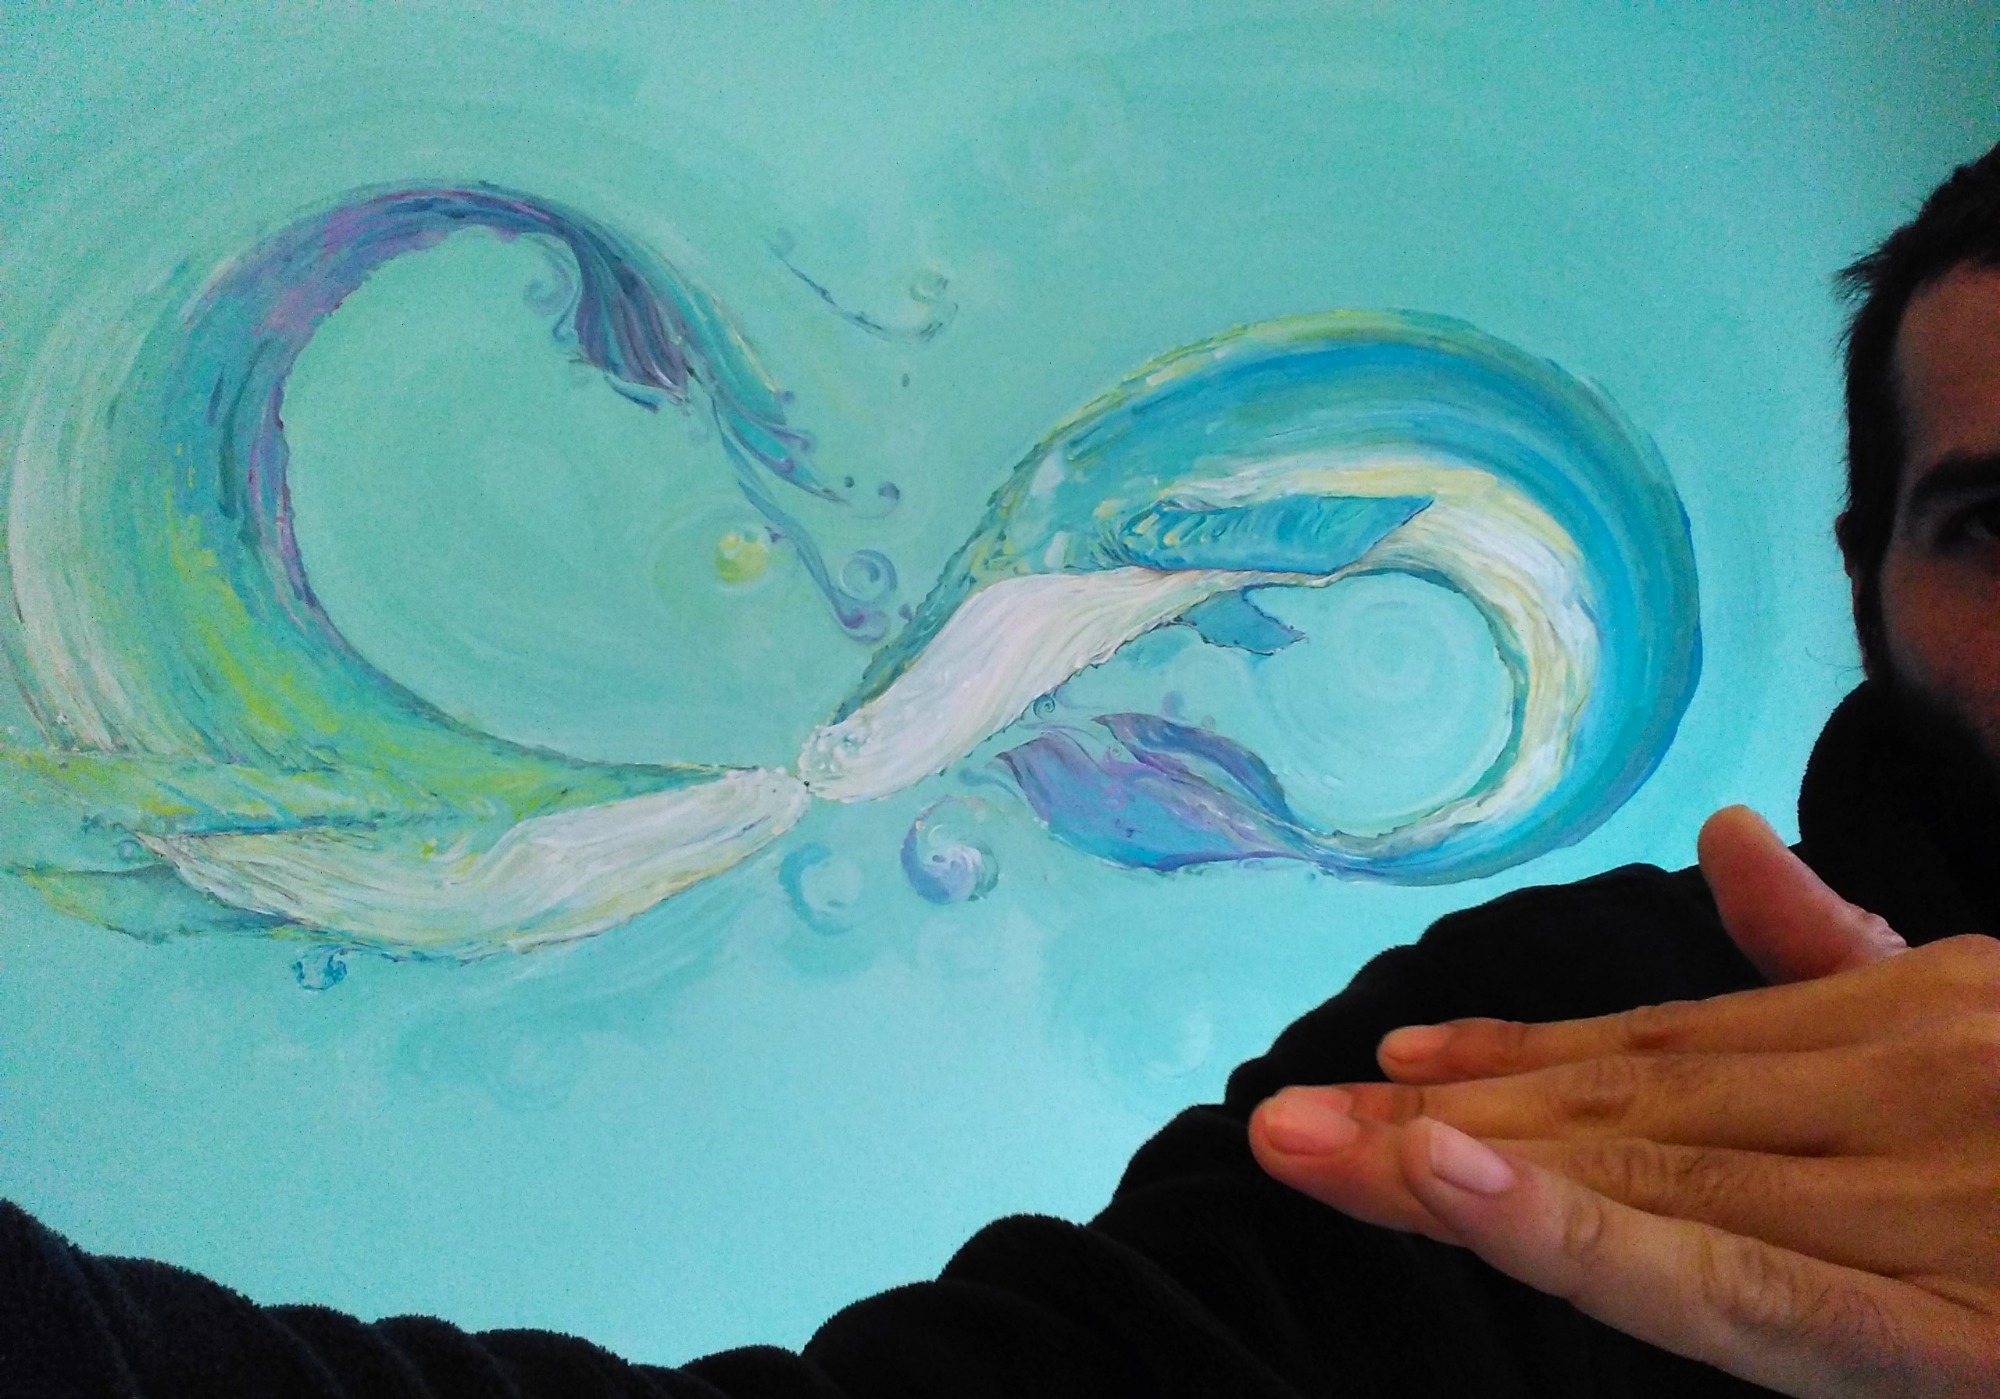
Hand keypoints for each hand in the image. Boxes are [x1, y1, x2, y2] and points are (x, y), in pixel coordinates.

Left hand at [1249, 807, 1999, 1397]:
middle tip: (1281, 1122)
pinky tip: (1446, 1178)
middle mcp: (1885, 1090)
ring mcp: (1911, 1198)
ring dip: (1447, 1167)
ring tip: (1304, 1149)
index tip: (1388, 1065)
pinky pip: (1733, 1287)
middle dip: (1434, 1117)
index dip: (1510, 1057)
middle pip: (1616, 1109)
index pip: (1661, 1046)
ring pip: (1638, 1179)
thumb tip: (1725, 834)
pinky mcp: (1943, 1328)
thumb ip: (1845, 950)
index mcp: (1899, 1018)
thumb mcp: (1994, 1014)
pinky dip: (1579, 1233)